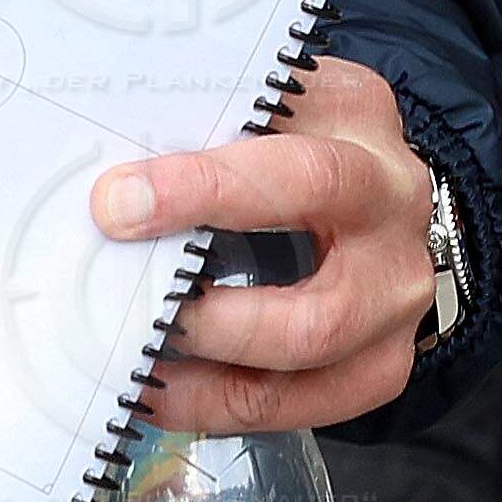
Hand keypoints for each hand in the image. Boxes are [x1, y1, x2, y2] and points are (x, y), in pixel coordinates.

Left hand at [94, 59, 439, 430]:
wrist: (371, 179)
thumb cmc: (283, 129)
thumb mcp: (254, 99)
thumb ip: (195, 123)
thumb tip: (103, 180)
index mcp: (353, 118)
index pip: (290, 163)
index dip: (202, 191)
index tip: (117, 206)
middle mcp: (391, 202)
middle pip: (316, 276)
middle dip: (216, 303)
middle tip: (135, 308)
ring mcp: (398, 289)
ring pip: (314, 340)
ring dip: (214, 356)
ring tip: (140, 357)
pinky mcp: (386, 357)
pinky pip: (312, 399)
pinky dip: (226, 403)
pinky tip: (162, 393)